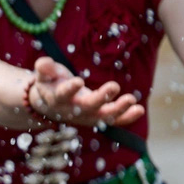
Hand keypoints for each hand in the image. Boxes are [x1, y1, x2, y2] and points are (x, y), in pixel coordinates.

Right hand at [28, 57, 145, 129]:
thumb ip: (45, 68)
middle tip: (114, 86)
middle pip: (87, 107)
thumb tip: (44, 63)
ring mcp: (86, 116)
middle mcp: (72, 110)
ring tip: (132, 99)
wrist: (50, 105)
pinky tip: (139, 109)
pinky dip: (126, 117)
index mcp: (57, 98)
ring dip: (118, 109)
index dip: (69, 89)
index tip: (78, 81)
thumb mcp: (44, 74)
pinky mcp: (98, 117)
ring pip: (103, 116)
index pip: (63, 95)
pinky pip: (113, 120)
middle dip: (101, 98)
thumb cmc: (49, 84)